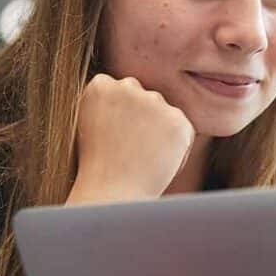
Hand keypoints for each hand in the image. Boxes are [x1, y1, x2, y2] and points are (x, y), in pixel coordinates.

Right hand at [68, 73, 193, 203]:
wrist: (113, 191)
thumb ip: (111, 103)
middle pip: (143, 95)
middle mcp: (127, 87)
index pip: (119, 88)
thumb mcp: (92, 123)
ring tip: (143, 155)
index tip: (115, 133)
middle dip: (143, 116)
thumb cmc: (99, 165)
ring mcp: (154, 101)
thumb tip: (130, 92)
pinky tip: (159, 160)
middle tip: (132, 146)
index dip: (120, 113)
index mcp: (100, 85)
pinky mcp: (177, 119)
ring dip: (160, 128)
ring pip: (164, 110)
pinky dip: (178, 144)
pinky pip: (183, 128)